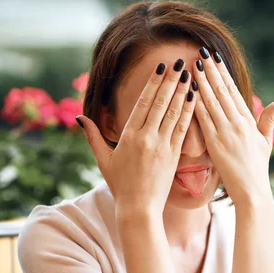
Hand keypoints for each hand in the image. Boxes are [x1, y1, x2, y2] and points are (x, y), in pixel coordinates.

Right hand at [77, 59, 195, 215]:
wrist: (138, 208)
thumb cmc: (120, 185)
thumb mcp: (103, 160)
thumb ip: (93, 137)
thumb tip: (79, 117)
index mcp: (128, 135)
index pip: (143, 103)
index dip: (153, 83)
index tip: (161, 68)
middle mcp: (145, 137)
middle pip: (160, 103)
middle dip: (170, 81)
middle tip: (178, 62)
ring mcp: (161, 146)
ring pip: (173, 113)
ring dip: (182, 92)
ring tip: (190, 75)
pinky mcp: (173, 156)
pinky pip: (182, 130)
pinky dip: (189, 113)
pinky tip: (194, 99)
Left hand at [191, 48, 273, 206]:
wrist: (252, 192)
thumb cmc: (258, 169)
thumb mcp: (266, 142)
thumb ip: (269, 120)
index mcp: (249, 122)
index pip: (234, 91)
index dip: (223, 73)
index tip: (215, 58)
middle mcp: (238, 123)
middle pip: (222, 91)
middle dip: (212, 70)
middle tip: (201, 52)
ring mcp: (227, 132)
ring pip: (212, 101)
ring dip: (202, 81)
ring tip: (193, 64)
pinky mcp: (216, 143)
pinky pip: (204, 119)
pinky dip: (196, 102)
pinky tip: (189, 90)